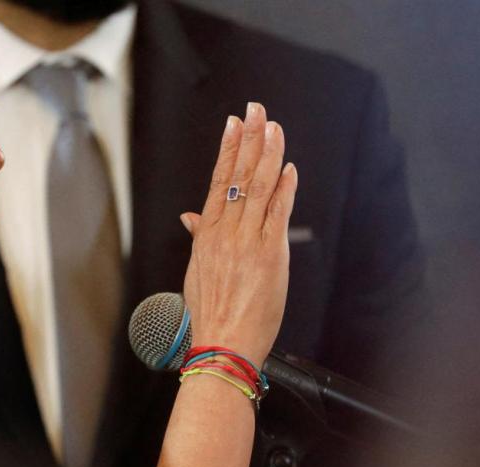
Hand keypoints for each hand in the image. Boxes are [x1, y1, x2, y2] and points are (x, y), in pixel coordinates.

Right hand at [180, 102, 297, 365]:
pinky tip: (289, 169)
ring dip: (268, 154)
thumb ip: (199, 237)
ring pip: (257, 188)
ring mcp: (247, 242)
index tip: (234, 124)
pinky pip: (278, 214)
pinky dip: (285, 189)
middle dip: (249, 139)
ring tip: (274, 128)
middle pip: (238, 176)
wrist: (222, 344)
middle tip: (257, 110)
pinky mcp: (270, 256)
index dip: (227, 149)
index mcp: (206, 235)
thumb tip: (190, 217)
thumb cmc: (210, 312)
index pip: (216, 181)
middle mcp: (225, 233)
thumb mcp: (197, 271)